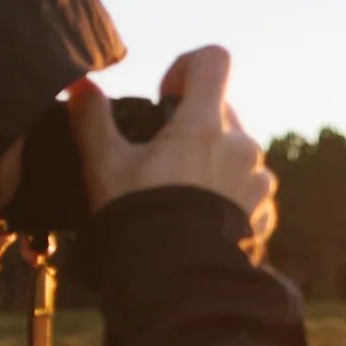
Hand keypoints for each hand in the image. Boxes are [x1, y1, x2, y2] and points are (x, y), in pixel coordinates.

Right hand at [65, 47, 276, 249]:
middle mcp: (242, 147)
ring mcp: (258, 182)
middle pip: (222, 110)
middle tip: (162, 158)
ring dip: (213, 161)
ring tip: (181, 194)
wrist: (176, 285)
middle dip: (194, 124)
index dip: (186, 68)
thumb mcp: (105, 166)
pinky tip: (200, 220)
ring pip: (237, 151)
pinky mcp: (265, 214)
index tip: (165, 98)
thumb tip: (80, 85)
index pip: (212, 60)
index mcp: (205, 125)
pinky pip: (249, 189)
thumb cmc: (139, 219)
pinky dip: (228, 195)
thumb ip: (92, 119)